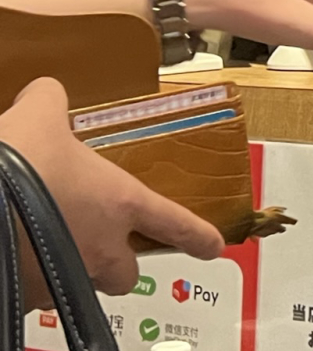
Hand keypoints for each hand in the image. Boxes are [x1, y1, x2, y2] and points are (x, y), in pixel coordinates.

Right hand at [0, 79, 222, 304]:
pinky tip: (18, 254)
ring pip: (82, 287)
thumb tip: (47, 92)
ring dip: (73, 272)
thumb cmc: (17, 161)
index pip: (174, 223)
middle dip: (120, 264)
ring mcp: (65, 279)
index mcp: (120, 202)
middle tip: (103, 246)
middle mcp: (100, 248)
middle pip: (128, 274)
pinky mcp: (27, 299)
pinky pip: (39, 296)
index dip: (197, 236)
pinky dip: (32, 280)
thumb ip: (52, 103)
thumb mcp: (38, 118)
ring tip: (51, 247)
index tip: (214, 247)